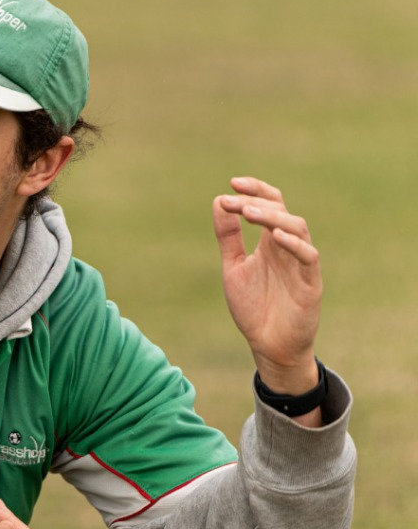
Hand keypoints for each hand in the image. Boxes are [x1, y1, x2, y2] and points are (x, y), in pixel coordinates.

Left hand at [212, 176, 321, 392]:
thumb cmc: (254, 306)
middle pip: (282, 211)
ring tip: (249, 213)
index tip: (232, 183)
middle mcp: (287, 248)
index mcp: (269, 242)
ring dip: (273, 217)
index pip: (270, 204)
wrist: (268, 345)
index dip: (255, 190)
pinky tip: (275, 237)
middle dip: (257, 202)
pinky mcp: (310, 283)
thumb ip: (228, 236)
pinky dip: (294, 244)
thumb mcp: (234, 266)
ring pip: (298, 228)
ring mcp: (301, 264)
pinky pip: (308, 257)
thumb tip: (218, 201)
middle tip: (232, 200)